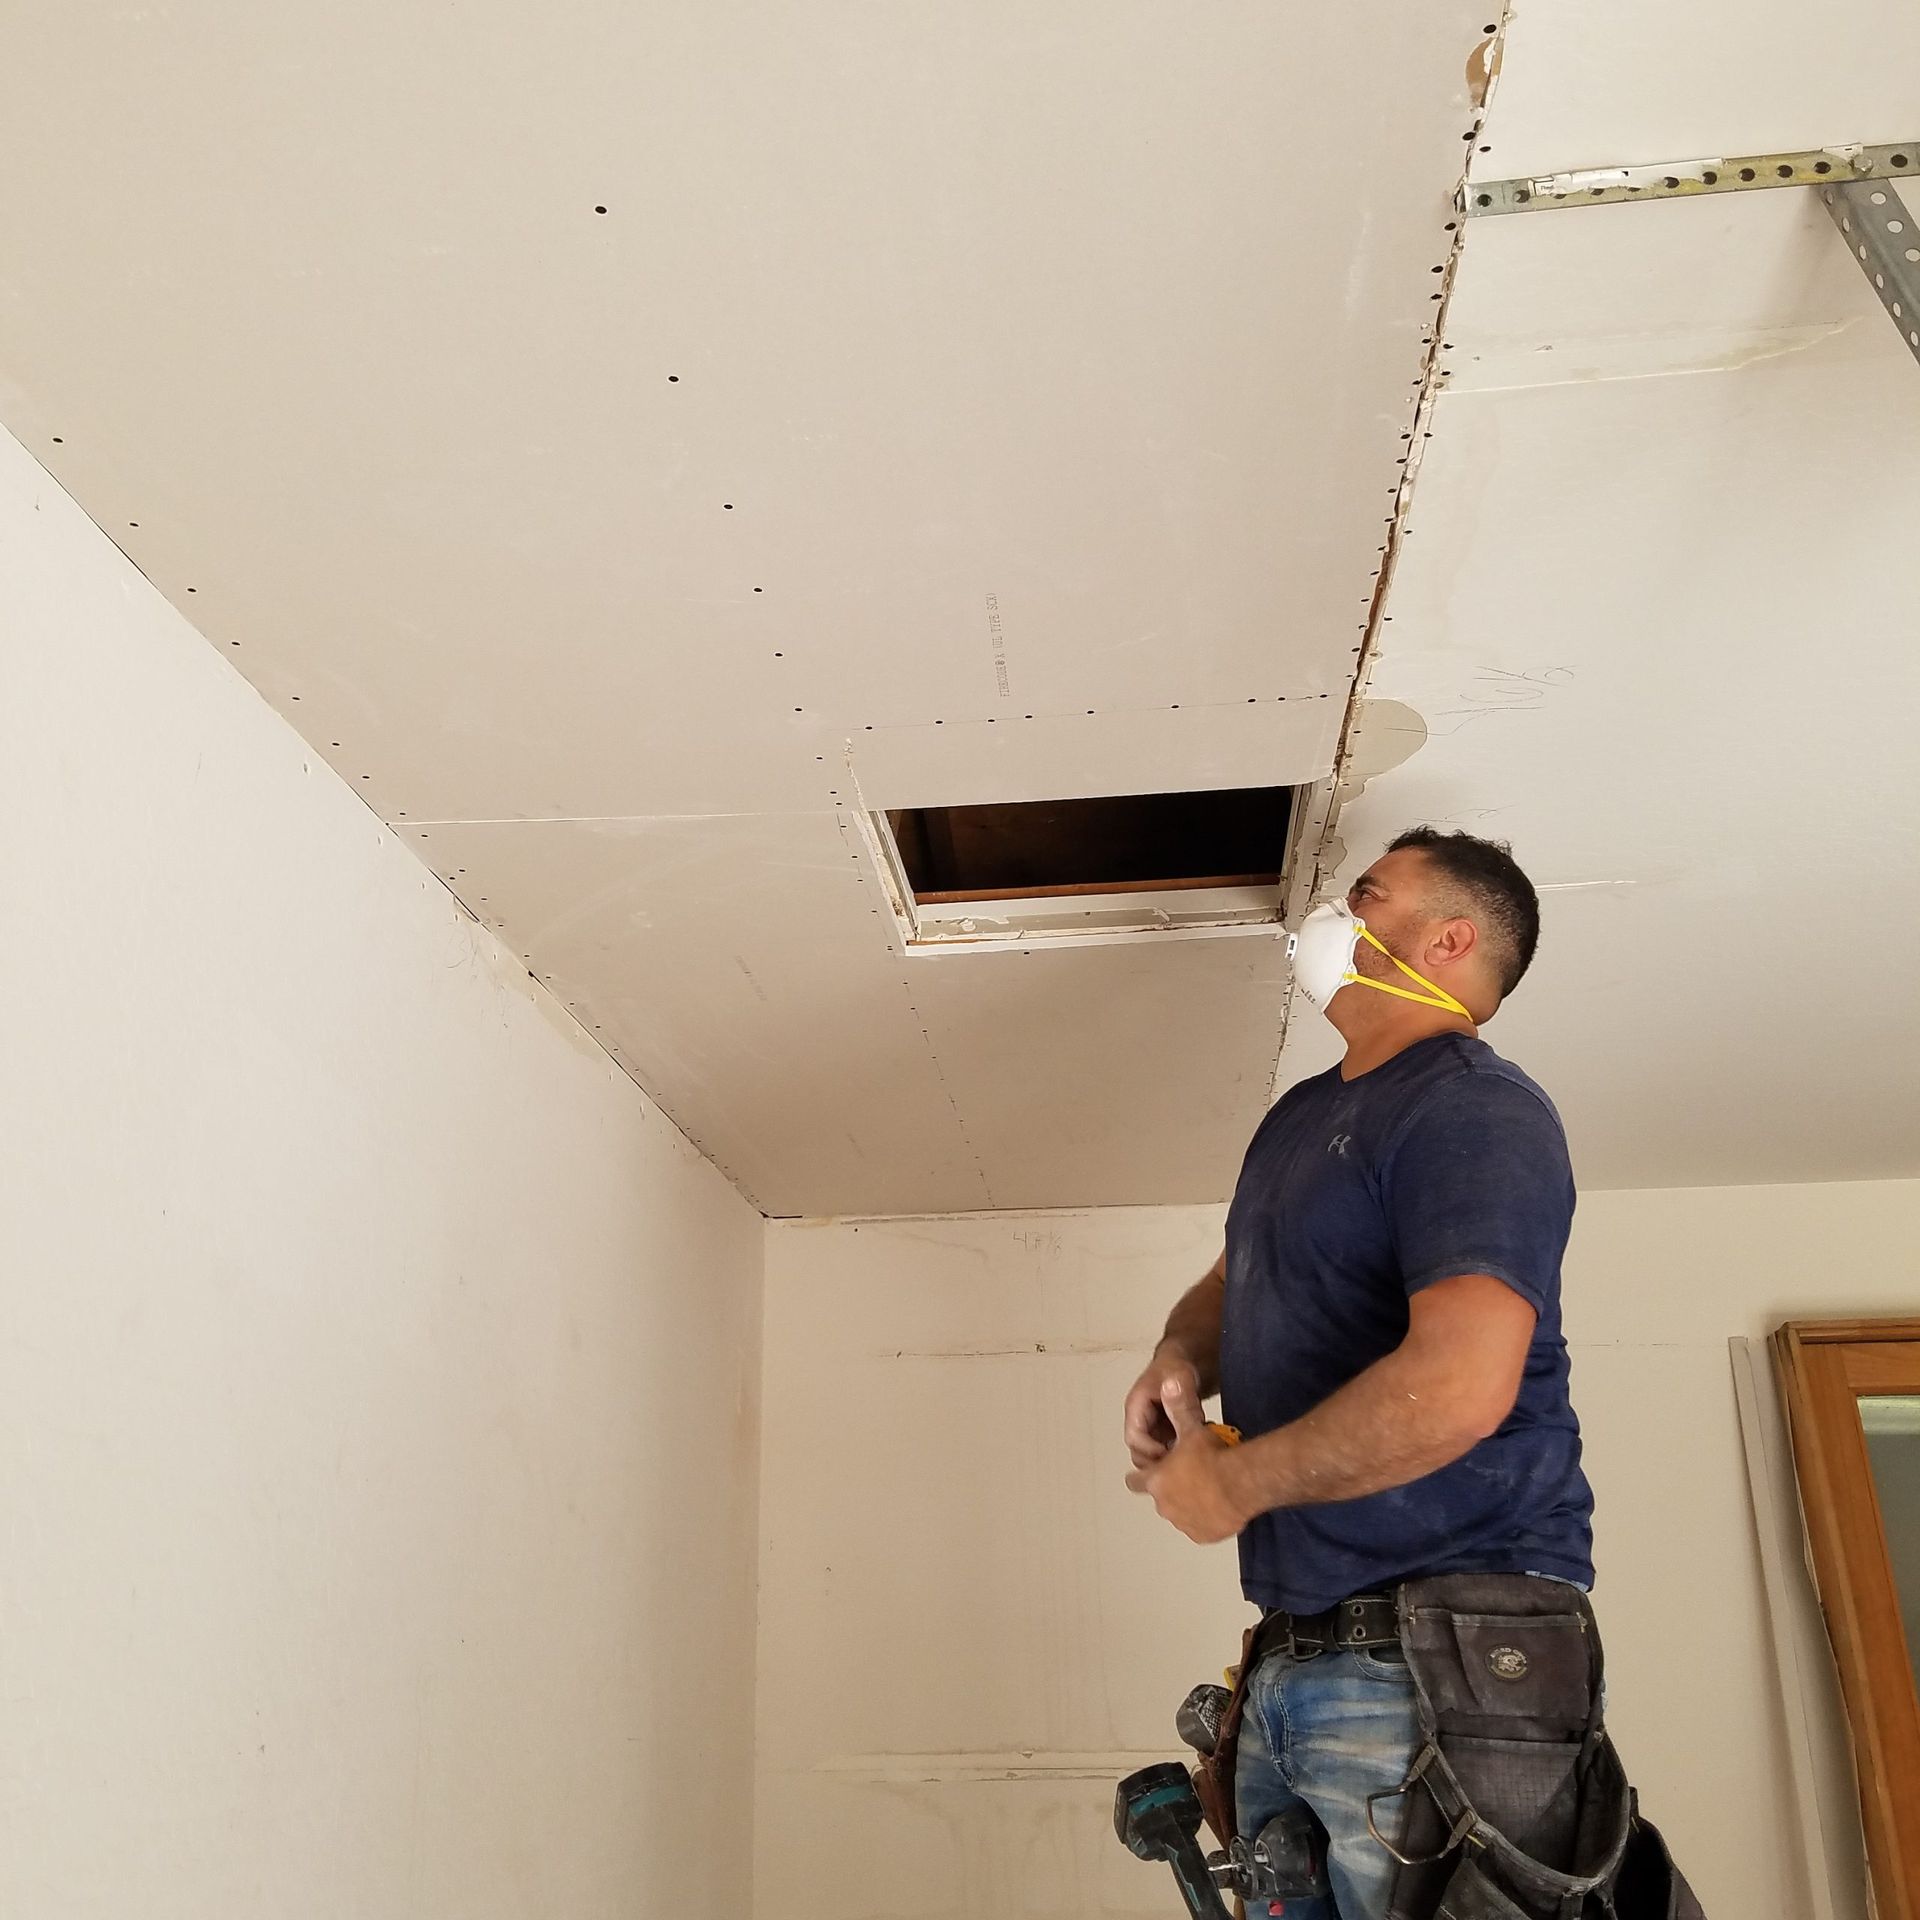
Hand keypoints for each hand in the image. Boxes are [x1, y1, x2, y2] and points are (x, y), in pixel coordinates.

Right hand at [1124, 1347, 1200, 1469]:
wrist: (1180, 1368)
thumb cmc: (1173, 1367)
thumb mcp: (1180, 1376)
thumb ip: (1181, 1393)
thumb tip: (1177, 1397)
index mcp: (1136, 1406)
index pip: (1134, 1438)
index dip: (1151, 1449)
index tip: (1171, 1451)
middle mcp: (1140, 1422)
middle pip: (1140, 1454)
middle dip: (1161, 1460)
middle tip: (1183, 1460)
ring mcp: (1151, 1431)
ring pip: (1153, 1458)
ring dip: (1171, 1460)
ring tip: (1191, 1454)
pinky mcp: (1163, 1437)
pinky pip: (1167, 1454)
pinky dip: (1179, 1455)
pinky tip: (1194, 1450)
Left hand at [1125, 1375, 1247, 1544]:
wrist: (1242, 1483)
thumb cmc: (1213, 1455)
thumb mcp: (1192, 1427)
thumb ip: (1178, 1407)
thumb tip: (1169, 1381)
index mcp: (1156, 1481)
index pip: (1135, 1481)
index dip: (1142, 1474)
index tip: (1151, 1470)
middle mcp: (1165, 1506)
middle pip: (1161, 1497)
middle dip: (1172, 1488)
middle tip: (1192, 1474)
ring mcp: (1184, 1523)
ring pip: (1181, 1513)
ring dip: (1190, 1504)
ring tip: (1210, 1488)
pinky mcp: (1204, 1535)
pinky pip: (1202, 1527)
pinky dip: (1207, 1519)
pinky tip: (1221, 1505)